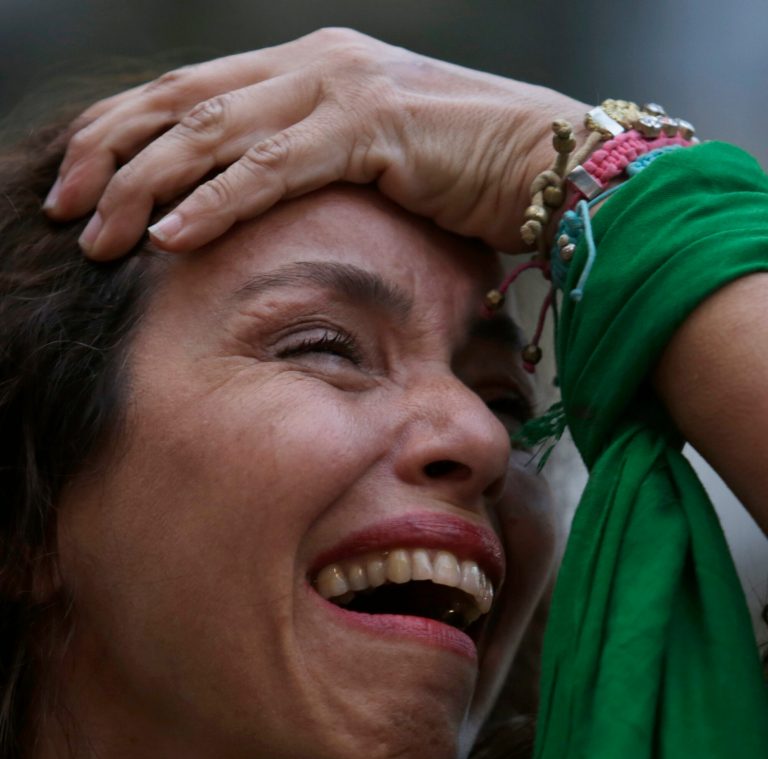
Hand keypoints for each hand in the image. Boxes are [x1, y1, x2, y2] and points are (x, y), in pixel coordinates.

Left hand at [44, 28, 588, 259]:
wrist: (550, 166)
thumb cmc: (466, 177)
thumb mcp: (372, 166)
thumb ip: (312, 172)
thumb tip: (258, 212)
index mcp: (307, 69)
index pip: (192, 94)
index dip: (127, 133)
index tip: (80, 179)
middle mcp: (313, 64)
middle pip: (182, 101)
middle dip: (112, 153)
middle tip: (64, 203)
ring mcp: (339, 88)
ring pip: (213, 132)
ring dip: (146, 186)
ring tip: (99, 231)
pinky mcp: (368, 126)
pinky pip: (270, 168)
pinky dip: (214, 203)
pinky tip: (169, 235)